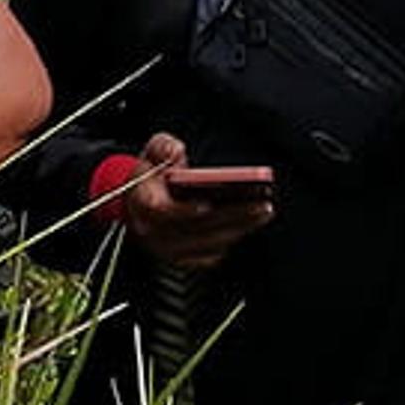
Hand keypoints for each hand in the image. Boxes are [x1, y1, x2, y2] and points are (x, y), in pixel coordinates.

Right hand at [115, 131, 274, 269]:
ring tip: (264, 212)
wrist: (141, 199)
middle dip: (231, 218)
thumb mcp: (154, 150)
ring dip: (238, 230)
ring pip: (206, 245)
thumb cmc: (153, 174)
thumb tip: (174, 152)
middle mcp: (152, 231)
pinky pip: (210, 255)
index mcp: (142, 204)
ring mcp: (167, 248)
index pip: (162, 212)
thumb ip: (163, 146)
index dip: (185, 210)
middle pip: (195, 230)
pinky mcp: (182, 258)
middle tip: (261, 205)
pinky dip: (231, 240)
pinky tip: (250, 224)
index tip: (208, 204)